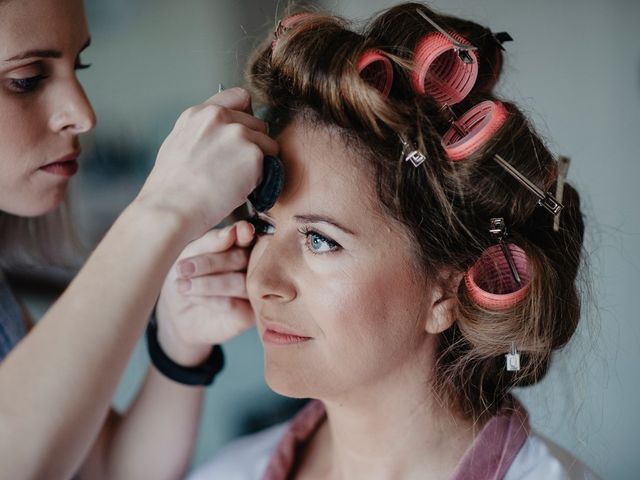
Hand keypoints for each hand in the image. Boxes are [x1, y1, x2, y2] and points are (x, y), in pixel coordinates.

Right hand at [136, 87, 277, 240]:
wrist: (172, 208)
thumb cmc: (171, 187)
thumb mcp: (178, 143)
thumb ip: (203, 131)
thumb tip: (222, 133)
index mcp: (199, 113)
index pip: (239, 97)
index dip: (246, 116)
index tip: (245, 133)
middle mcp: (220, 117)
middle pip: (258, 124)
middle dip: (254, 144)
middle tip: (236, 168)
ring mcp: (238, 134)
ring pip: (268, 144)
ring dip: (259, 162)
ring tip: (236, 180)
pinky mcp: (253, 154)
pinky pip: (270, 166)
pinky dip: (261, 180)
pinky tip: (239, 189)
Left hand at [155, 220, 256, 365]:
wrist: (174, 315)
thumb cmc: (183, 279)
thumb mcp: (188, 254)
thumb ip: (211, 241)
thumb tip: (234, 232)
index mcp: (240, 247)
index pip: (247, 236)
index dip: (245, 233)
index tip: (241, 231)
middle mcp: (251, 268)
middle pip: (242, 258)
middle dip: (209, 263)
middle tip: (182, 269)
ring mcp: (252, 292)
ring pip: (238, 282)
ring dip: (207, 283)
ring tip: (182, 286)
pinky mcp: (247, 315)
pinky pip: (233, 304)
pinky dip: (210, 299)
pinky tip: (192, 297)